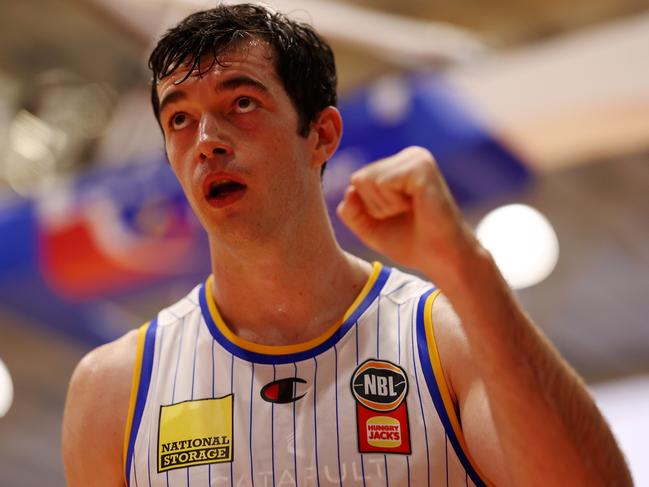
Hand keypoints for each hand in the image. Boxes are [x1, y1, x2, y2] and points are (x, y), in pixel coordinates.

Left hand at [337, 146, 479, 280]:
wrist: (441, 259)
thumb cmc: (411, 243)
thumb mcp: (370, 228)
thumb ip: (351, 211)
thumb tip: (349, 191)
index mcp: (399, 166)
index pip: (357, 181)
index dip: (369, 208)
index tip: (397, 217)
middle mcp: (409, 156)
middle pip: (360, 179)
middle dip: (375, 207)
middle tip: (405, 215)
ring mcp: (417, 159)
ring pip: (368, 180)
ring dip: (384, 206)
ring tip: (411, 211)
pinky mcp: (422, 167)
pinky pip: (382, 182)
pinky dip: (393, 203)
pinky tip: (416, 207)